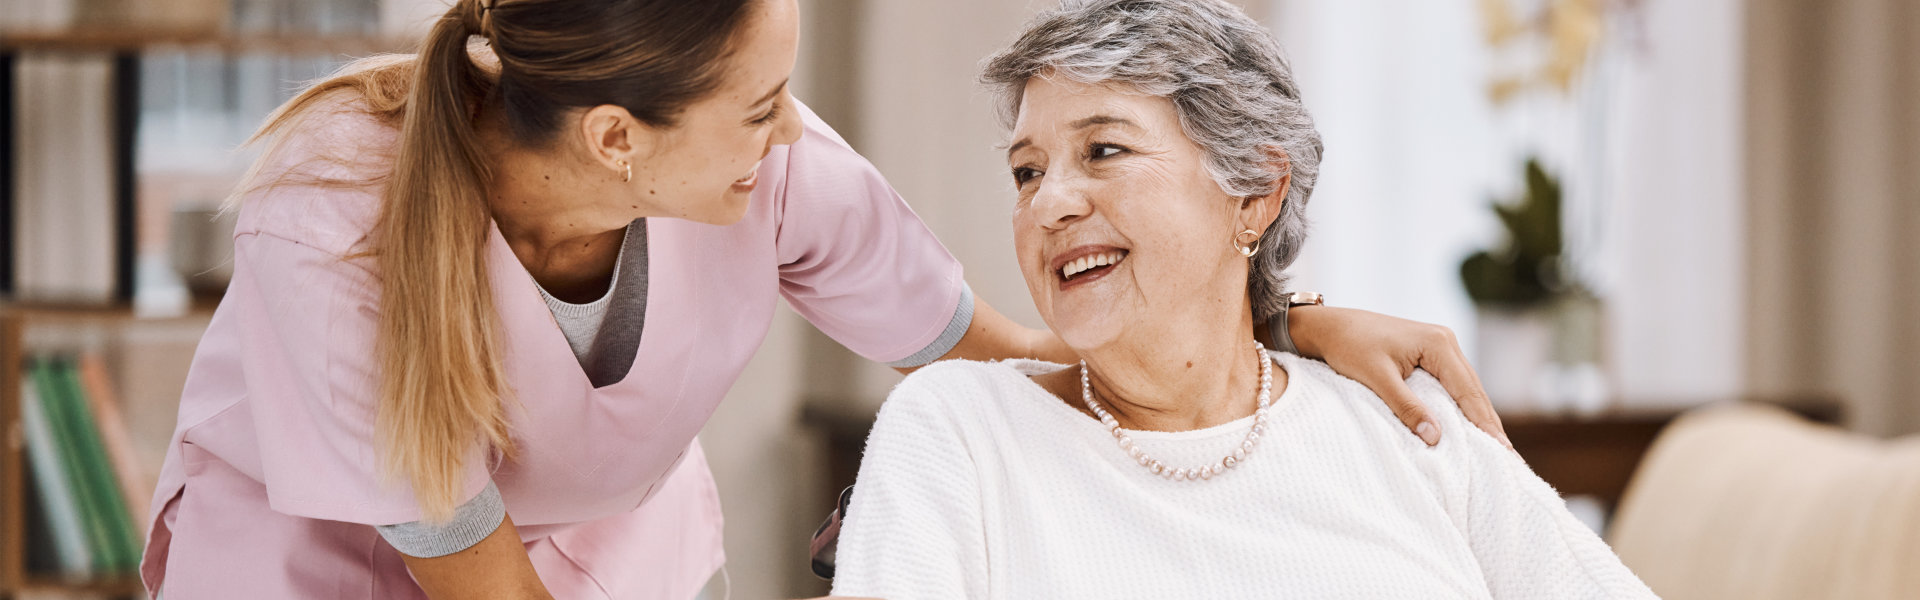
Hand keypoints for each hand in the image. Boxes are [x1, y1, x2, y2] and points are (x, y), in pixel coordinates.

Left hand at [1285, 305, 1510, 448]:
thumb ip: (1407, 408)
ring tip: (1494, 447)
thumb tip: (1436, 438)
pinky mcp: (1430, 354)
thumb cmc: (1350, 347)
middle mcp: (1446, 342)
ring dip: (1478, 415)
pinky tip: (1468, 426)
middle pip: (1474, 390)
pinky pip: (1452, 385)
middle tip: (1507, 455)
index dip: (1484, 422)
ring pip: (1466, 388)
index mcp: (1438, 343)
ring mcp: (1440, 346)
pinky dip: (1461, 406)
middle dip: (1488, 422)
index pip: (1468, 391)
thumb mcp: (1377, 379)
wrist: (1331, 326)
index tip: (1502, 449)